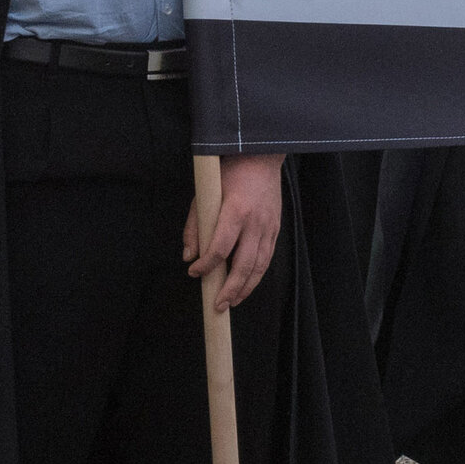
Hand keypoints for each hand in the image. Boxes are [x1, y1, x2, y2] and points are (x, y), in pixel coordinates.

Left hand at [185, 151, 283, 311]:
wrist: (261, 157)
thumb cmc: (228, 174)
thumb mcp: (204, 195)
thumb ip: (195, 226)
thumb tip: (188, 257)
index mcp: (235, 211)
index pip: (221, 247)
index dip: (206, 265)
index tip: (194, 272)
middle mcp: (255, 222)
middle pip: (244, 265)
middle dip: (230, 289)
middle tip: (217, 305)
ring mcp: (268, 227)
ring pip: (259, 267)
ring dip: (245, 288)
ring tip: (231, 302)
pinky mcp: (275, 230)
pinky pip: (267, 259)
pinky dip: (256, 276)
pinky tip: (245, 286)